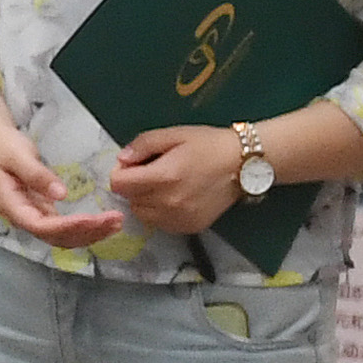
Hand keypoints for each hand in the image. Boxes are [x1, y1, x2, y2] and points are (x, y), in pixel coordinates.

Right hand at [0, 121, 127, 250]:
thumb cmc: (2, 146)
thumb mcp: (18, 155)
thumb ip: (37, 175)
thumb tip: (61, 194)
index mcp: (12, 206)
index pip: (40, 226)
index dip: (66, 227)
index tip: (91, 219)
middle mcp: (23, 217)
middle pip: (55, 237)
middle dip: (86, 233)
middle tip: (114, 221)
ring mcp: (33, 216)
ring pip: (62, 236)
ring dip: (89, 234)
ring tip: (115, 224)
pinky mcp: (43, 211)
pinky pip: (65, 227)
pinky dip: (85, 228)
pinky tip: (102, 223)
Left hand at [105, 125, 252, 240]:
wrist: (244, 165)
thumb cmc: (209, 145)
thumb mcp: (175, 134)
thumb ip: (143, 145)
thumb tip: (122, 159)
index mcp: (163, 177)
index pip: (119, 184)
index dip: (120, 171)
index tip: (133, 163)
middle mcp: (168, 203)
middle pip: (129, 199)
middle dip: (134, 184)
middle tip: (153, 170)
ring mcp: (179, 219)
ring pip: (142, 214)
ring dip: (145, 200)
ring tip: (165, 184)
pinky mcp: (189, 228)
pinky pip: (160, 223)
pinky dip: (160, 211)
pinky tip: (176, 196)